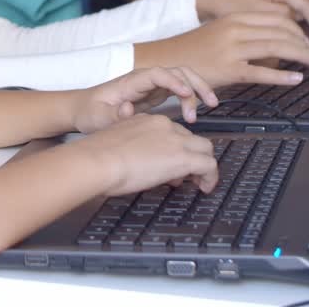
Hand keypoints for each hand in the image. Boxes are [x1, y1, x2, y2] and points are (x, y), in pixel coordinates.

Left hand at [72, 65, 216, 132]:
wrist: (83, 110)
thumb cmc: (89, 112)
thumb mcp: (97, 117)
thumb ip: (113, 115)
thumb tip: (129, 109)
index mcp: (131, 81)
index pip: (157, 74)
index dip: (174, 81)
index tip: (186, 93)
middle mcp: (144, 80)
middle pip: (176, 72)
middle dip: (196, 83)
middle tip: (210, 102)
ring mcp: (151, 86)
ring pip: (182, 79)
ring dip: (198, 88)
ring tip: (211, 105)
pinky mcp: (154, 95)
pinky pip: (178, 91)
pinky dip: (191, 98)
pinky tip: (196, 112)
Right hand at [73, 114, 217, 195]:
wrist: (97, 160)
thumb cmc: (98, 157)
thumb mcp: (118, 145)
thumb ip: (134, 149)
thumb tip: (146, 165)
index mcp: (148, 120)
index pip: (173, 132)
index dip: (175, 150)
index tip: (170, 166)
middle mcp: (164, 125)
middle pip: (192, 138)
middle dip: (193, 156)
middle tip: (188, 176)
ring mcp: (175, 140)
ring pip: (205, 148)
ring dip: (204, 166)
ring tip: (200, 183)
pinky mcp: (183, 157)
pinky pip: (208, 165)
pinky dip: (211, 177)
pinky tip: (205, 187)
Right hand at [138, 12, 308, 88]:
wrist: (166, 60)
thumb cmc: (195, 50)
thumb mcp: (220, 31)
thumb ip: (245, 32)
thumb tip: (273, 39)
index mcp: (235, 17)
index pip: (276, 18)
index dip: (296, 28)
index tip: (307, 39)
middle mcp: (235, 29)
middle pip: (280, 31)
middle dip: (304, 43)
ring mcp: (232, 49)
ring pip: (276, 47)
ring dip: (301, 56)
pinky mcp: (228, 70)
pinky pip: (261, 72)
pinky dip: (282, 76)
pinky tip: (296, 79)